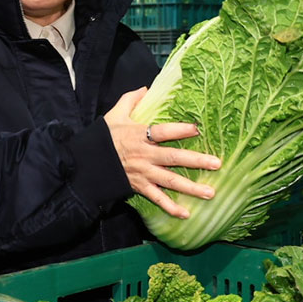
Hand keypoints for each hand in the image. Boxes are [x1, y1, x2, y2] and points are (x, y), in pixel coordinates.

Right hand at [104, 87, 219, 218]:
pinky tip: (186, 214)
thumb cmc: (103, 137)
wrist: (85, 163)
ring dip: (191, 188)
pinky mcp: (139, 187)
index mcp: (139, 135)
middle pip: (173, 158)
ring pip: (170, 181)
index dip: (179, 130)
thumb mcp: (115, 114)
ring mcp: (143, 173)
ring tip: (210, 192)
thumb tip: (146, 88)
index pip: (162, 132)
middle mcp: (145, 155)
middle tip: (217, 164)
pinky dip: (171, 207)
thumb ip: (131, 99)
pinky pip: (157, 199)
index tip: (197, 128)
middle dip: (196, 161)